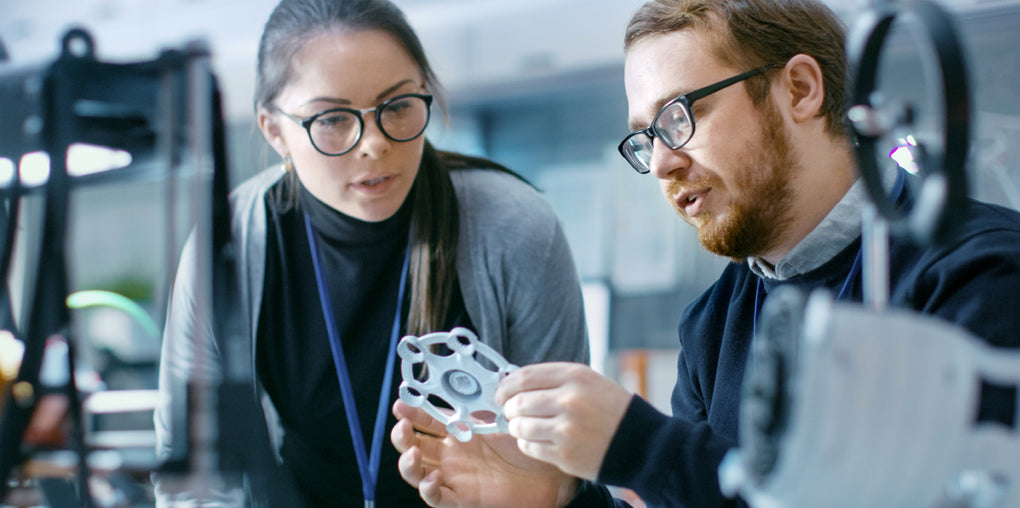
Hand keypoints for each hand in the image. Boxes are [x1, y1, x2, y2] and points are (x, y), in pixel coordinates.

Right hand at [391, 399, 577, 507]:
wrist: (548, 470)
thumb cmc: (527, 442)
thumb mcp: (502, 416)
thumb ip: (484, 400)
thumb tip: (470, 374)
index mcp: (457, 431)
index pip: (425, 420)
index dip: (410, 413)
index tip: (401, 404)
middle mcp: (450, 455)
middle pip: (413, 446)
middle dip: (402, 437)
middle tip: (403, 427)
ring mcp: (454, 477)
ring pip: (417, 473)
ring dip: (407, 464)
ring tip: (412, 454)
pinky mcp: (463, 498)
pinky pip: (437, 498)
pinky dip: (429, 490)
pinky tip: (433, 479)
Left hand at [495, 362, 632, 480]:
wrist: (642, 444)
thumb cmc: (612, 411)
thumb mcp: (589, 382)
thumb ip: (555, 380)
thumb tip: (515, 384)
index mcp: (576, 376)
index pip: (525, 376)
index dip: (506, 385)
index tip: (501, 392)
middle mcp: (570, 400)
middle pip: (519, 402)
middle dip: (509, 408)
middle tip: (511, 412)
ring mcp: (567, 429)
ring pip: (520, 426)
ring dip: (516, 427)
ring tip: (524, 427)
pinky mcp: (565, 454)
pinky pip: (530, 447)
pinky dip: (527, 444)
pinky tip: (536, 440)